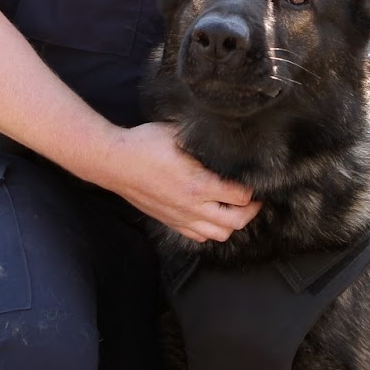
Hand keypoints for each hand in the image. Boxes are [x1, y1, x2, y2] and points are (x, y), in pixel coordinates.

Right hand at [94, 122, 261, 242]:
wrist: (114, 162)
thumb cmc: (144, 144)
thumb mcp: (178, 132)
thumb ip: (203, 139)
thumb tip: (225, 134)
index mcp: (198, 184)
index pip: (240, 197)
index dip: (252, 188)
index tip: (255, 179)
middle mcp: (192, 206)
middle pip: (236, 221)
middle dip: (251, 210)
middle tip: (254, 198)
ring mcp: (180, 217)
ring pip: (219, 234)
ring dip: (232, 223)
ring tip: (236, 208)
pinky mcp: (170, 221)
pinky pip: (199, 236)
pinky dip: (212, 230)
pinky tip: (213, 215)